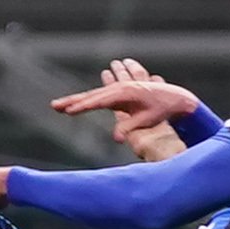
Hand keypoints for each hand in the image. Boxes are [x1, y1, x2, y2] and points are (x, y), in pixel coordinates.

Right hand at [51, 70, 201, 152]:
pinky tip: (75, 103)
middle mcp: (118, 88)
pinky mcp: (118, 93)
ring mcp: (118, 89)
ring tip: (58, 106)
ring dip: (76, 100)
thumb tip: (117, 139)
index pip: (98, 101)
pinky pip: (100, 96)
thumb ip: (132, 127)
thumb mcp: (148, 119)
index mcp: (124, 93)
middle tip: (54, 106)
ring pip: (93, 96)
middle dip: (72, 102)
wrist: (175, 98)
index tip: (69, 111)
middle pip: (91, 97)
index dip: (83, 106)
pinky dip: (87, 100)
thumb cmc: (162, 109)